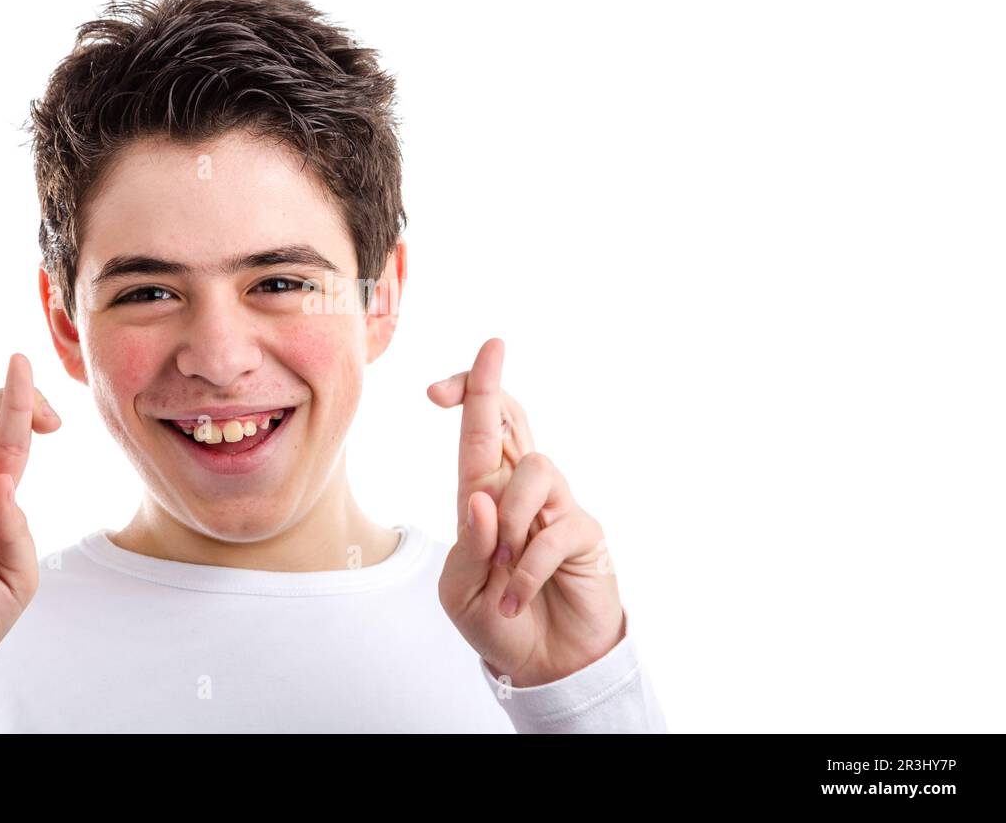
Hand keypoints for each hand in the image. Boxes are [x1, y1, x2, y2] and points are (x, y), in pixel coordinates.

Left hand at [429, 338, 626, 687]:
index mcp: (481, 498)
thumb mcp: (462, 591)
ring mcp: (556, 508)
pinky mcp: (584, 534)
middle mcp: (520, 493)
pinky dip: (528, 570)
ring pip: (533, 469)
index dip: (467, 397)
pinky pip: (554, 531)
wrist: (543, 667)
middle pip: (510, 420)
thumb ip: (468, 547)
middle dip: (489, 388)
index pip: (476, 434)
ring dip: (511, 518)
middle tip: (489, 355)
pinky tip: (516, 598)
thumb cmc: (497, 620)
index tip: (438, 385)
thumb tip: (482, 500)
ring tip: (503, 565)